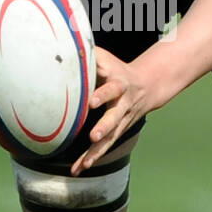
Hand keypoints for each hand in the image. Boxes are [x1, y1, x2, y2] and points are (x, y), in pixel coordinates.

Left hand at [70, 47, 147, 175]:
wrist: (146, 85)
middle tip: (94, 136)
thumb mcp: (105, 58)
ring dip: (97, 151)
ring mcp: (121, 120)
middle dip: (104, 126)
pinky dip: (93, 158)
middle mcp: (122, 104)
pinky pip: (106, 147)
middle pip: (114, 117)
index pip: (111, 88)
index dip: (102, 94)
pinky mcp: (118, 132)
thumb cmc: (116, 69)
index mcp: (119, 84)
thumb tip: (64, 42)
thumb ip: (87, 53)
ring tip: (84, 164)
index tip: (91, 101)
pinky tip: (80, 169)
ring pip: (111, 137)